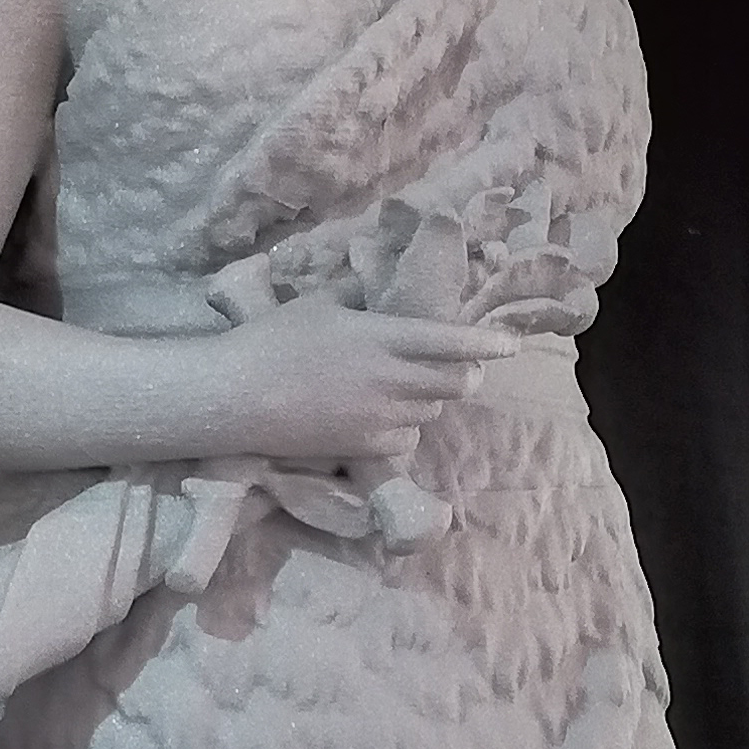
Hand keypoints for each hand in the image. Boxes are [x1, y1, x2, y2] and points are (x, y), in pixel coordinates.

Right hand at [215, 295, 514, 470]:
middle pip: (456, 381)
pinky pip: (407, 436)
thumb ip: (362, 303)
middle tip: (459, 367)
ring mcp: (379, 415)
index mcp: (382, 336)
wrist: (236, 397)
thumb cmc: (271, 340)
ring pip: (433, 408)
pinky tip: (382, 414)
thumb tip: (384, 301)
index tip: (512, 345)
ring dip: (431, 396)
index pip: (452, 340)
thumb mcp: (320, 305)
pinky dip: (405, 425)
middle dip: (466, 374)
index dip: (487, 344)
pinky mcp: (365, 447)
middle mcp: (390, 377)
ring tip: (407, 385)